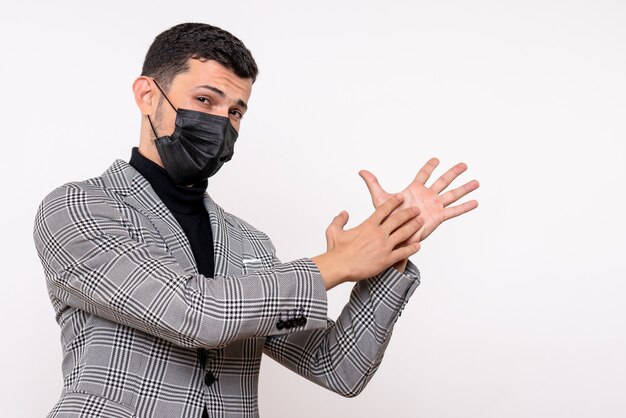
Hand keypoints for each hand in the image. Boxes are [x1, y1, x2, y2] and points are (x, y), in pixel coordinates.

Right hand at [311, 194, 422, 289]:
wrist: (339, 266)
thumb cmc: (336, 250)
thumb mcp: (333, 230)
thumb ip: (340, 220)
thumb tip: (344, 213)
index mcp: (368, 225)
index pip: (384, 209)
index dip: (394, 202)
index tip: (401, 197)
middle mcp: (378, 233)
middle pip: (398, 220)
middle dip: (409, 213)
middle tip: (417, 209)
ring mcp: (384, 246)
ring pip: (404, 234)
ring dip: (414, 227)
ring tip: (421, 223)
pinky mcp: (386, 259)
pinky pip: (403, 252)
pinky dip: (411, 249)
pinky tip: (418, 246)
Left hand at [359, 158, 478, 242]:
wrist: (392, 238)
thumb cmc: (386, 220)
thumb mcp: (380, 199)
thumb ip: (373, 184)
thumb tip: (361, 171)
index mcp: (414, 190)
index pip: (423, 175)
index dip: (429, 167)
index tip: (436, 159)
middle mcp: (426, 196)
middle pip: (442, 181)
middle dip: (453, 173)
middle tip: (464, 165)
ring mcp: (433, 206)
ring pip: (451, 194)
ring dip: (464, 188)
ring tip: (476, 182)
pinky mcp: (437, 217)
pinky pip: (453, 211)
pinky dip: (464, 207)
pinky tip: (475, 202)